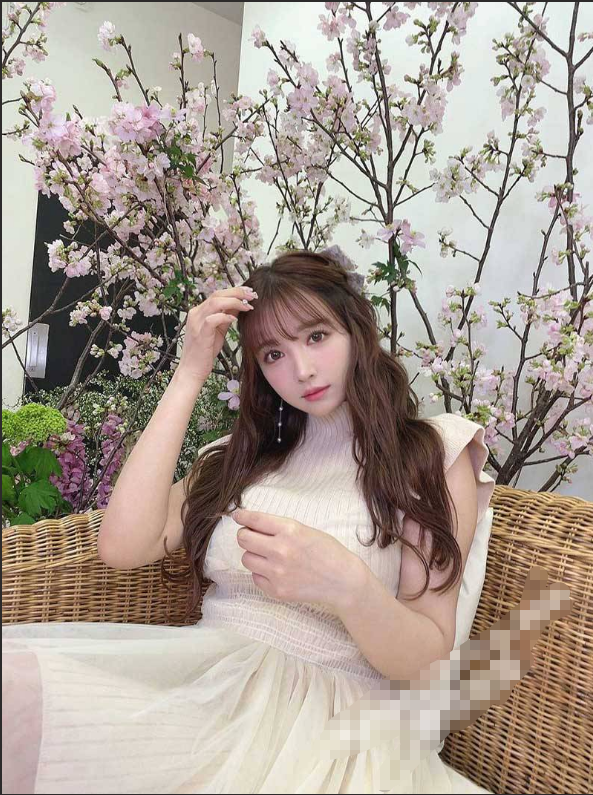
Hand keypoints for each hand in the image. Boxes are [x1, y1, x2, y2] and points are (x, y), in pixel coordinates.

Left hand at [232, 507, 363, 611]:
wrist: (342, 580)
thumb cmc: (327, 551)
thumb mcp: (305, 530)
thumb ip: (279, 528)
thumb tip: (251, 525)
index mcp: (289, 530)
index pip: (254, 520)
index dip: (242, 516)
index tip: (237, 516)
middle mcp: (280, 550)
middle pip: (243, 539)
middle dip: (245, 535)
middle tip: (253, 537)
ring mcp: (277, 572)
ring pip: (246, 559)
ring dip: (254, 555)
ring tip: (269, 556)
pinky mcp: (277, 590)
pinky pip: (255, 578)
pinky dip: (261, 573)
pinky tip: (276, 571)